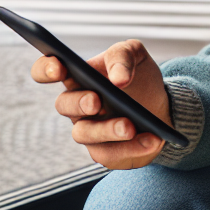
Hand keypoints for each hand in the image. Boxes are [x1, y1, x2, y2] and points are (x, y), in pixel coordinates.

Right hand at [31, 39, 170, 169]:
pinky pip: (110, 155)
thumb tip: (118, 79)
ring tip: (130, 127)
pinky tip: (152, 140)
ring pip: (84, 134)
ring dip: (107, 130)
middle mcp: (77, 105)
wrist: (163, 106)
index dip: (46, 69)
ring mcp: (89, 130)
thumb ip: (122, 55)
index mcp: (78, 76)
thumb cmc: (140, 78)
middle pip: (63, 105)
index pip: (47, 70)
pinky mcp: (105, 152)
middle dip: (79, 103)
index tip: (59, 68)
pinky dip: (132, 148)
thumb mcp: (136, 55)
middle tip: (97, 101)